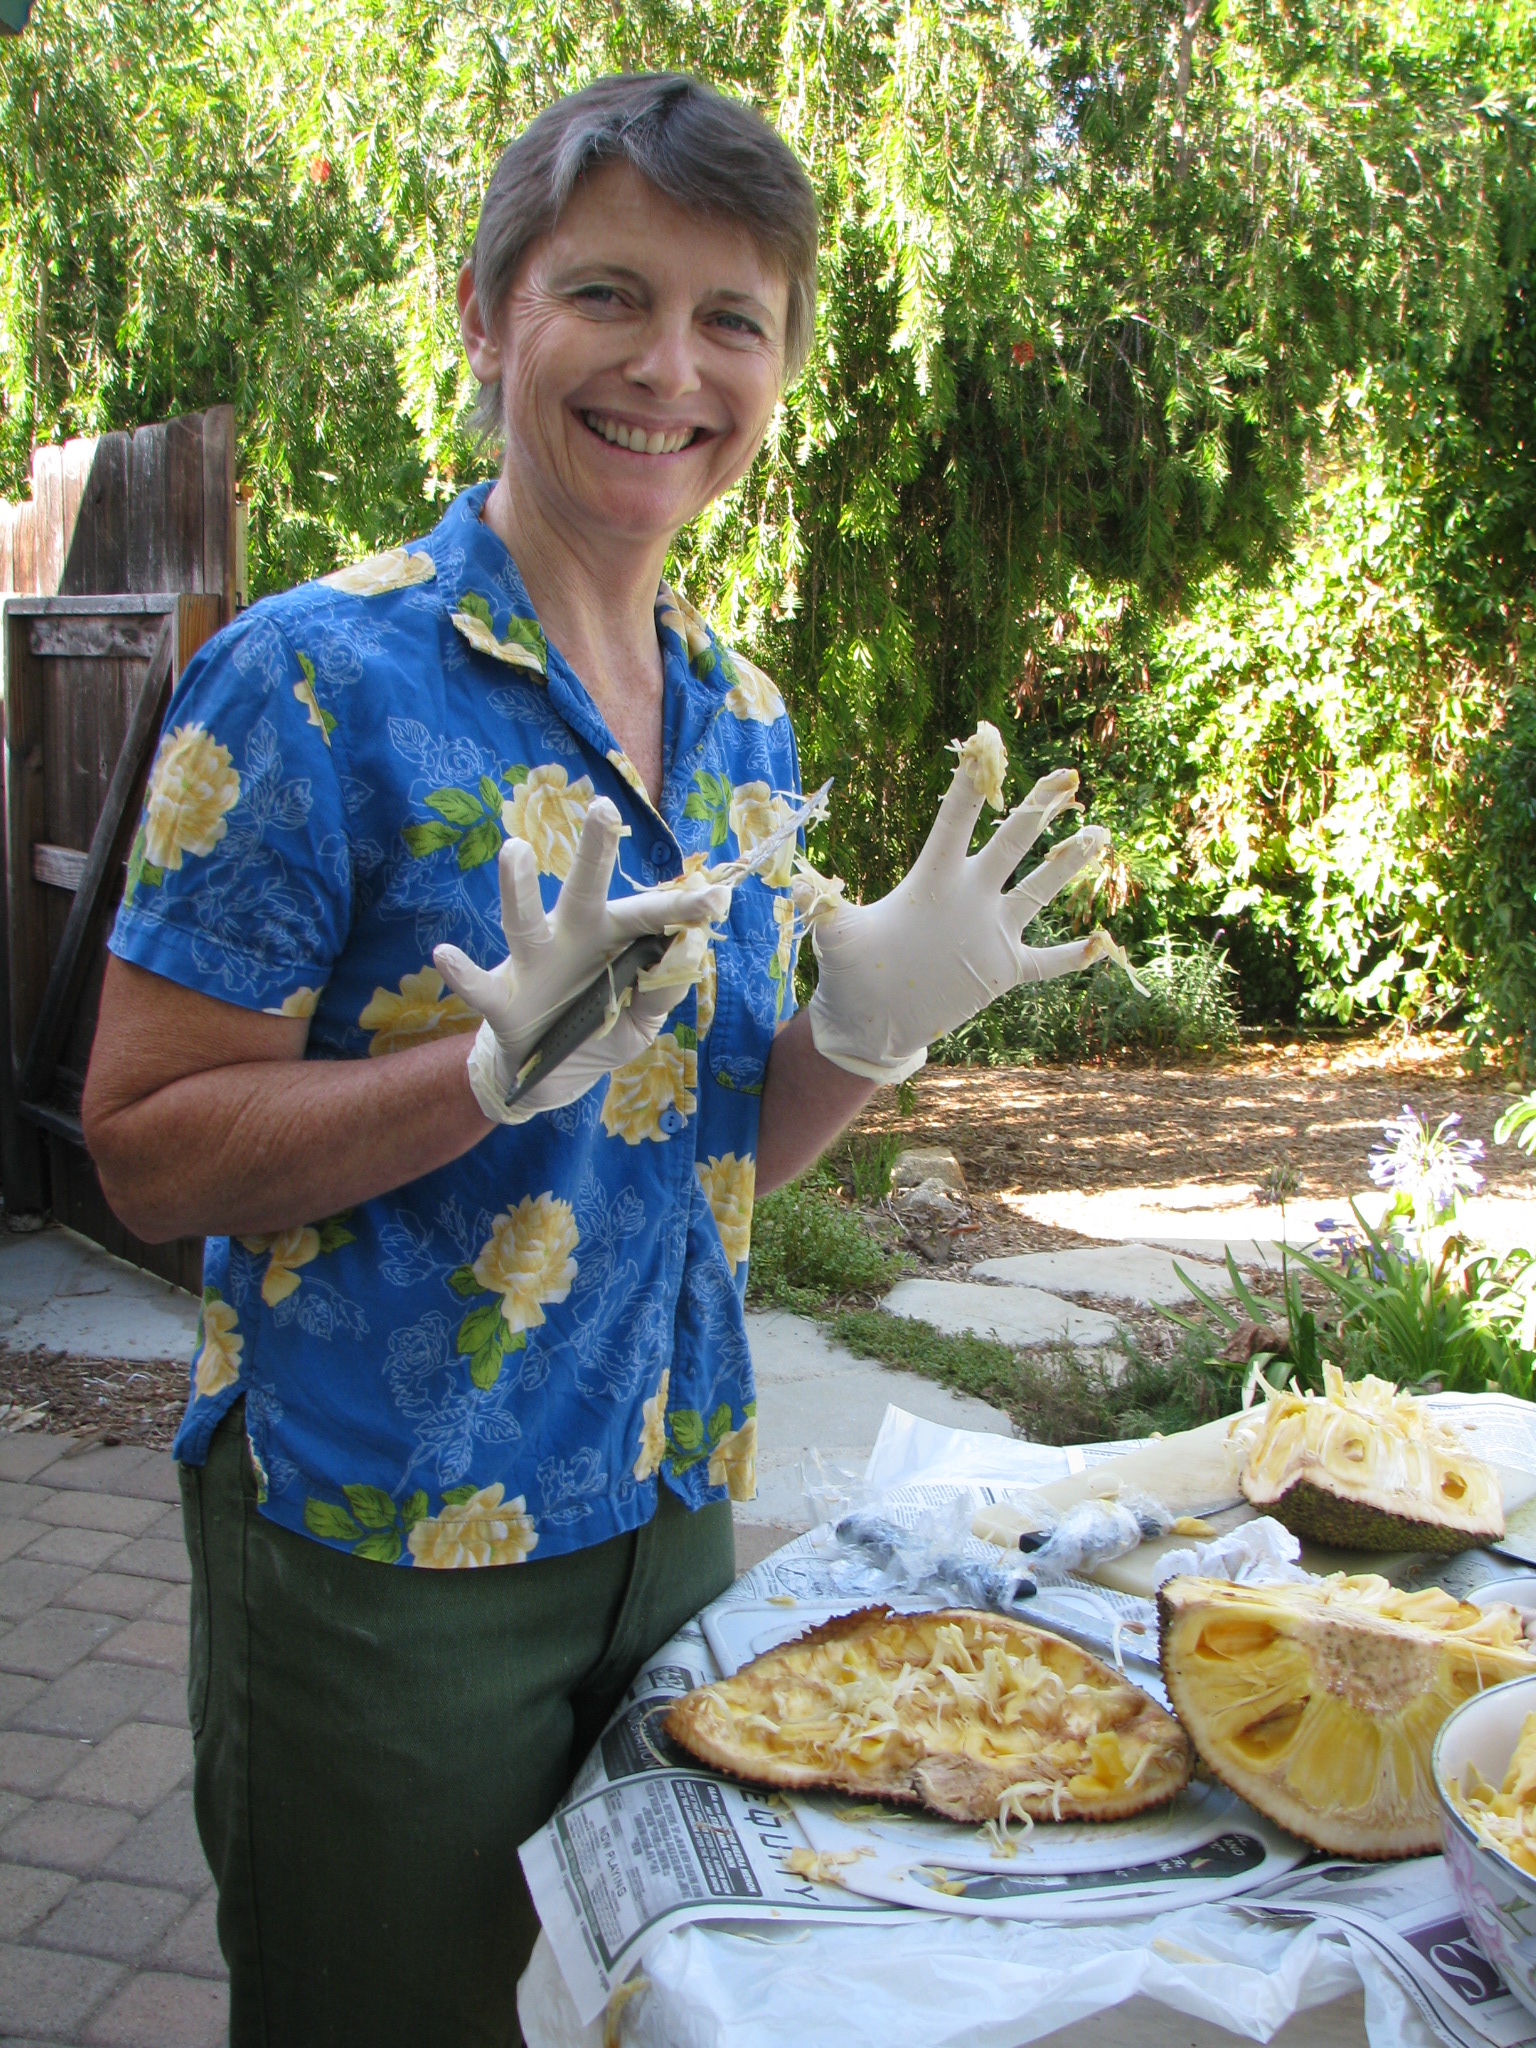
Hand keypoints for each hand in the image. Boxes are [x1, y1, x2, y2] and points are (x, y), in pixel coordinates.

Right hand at [435, 797, 726, 1122]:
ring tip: (514, 851)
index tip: (719, 898)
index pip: (652, 915)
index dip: (684, 907)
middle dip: (594, 851)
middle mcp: (573, 937)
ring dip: (518, 888)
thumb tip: (692, 948)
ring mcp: (533, 964)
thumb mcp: (642, 1022)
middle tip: (604, 809)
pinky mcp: (501, 998)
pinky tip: (444, 955)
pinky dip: (461, 973)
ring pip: (524, 922)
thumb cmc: (599, 1030)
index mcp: (615, 940)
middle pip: (585, 889)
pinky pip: (478, 987)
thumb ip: (665, 990)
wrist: (546, 1075)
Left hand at [805, 737, 1114, 1081]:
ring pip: (1039, 889)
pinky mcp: (1003, 968)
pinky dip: (1074, 955)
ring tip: (1099, 832)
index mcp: (933, 878)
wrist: (871, 1018)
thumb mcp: (834, 936)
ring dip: (1069, 863)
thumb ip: (824, 905)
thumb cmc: (851, 970)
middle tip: (1067, 776)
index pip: (955, 822)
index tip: (986, 743)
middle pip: (1010, 842)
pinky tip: (1103, 941)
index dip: (970, 785)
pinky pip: (1047, 961)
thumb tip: (794, 882)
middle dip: (1038, 810)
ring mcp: (991, 930)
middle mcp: (970, 895)